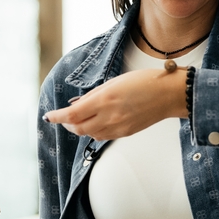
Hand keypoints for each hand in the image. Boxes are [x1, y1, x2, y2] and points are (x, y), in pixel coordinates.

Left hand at [45, 67, 186, 139]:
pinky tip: (96, 123)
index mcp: (104, 100)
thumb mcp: (114, 82)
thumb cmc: (144, 82)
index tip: (49, 116)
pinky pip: (103, 136)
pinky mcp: (125, 133)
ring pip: (89, 134)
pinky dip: (94, 131)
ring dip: (80, 128)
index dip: (56, 117)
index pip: (71, 115)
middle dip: (67, 125)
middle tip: (63, 119)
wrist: (168, 95)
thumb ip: (93, 95)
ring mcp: (118, 127)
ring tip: (79, 119)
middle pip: (77, 128)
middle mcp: (109, 116)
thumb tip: (76, 105)